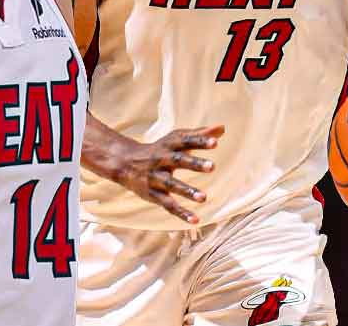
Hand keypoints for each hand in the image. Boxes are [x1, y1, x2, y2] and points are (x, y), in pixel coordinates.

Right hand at [101, 125, 223, 224]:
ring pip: (171, 185)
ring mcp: (156, 178)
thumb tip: (222, 127)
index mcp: (169, 145)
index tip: (215, 142)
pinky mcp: (153, 194)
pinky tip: (195, 220)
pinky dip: (181, 213)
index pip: (185, 141)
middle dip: (194, 164)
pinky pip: (167, 204)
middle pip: (178, 160)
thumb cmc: (159, 149)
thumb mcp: (175, 139)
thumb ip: (199, 134)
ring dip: (187, 191)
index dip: (200, 141)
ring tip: (203, 197)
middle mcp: (161, 159)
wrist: (125, 162)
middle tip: (212, 166)